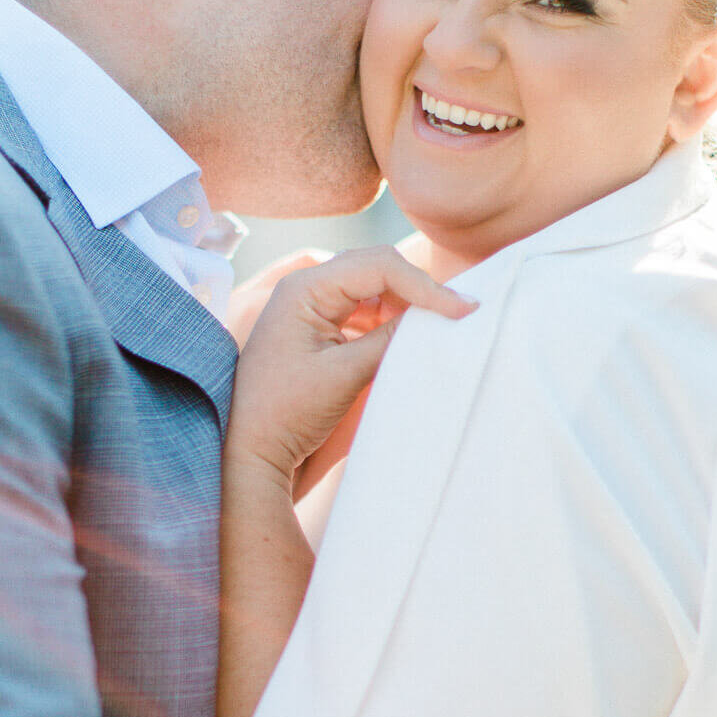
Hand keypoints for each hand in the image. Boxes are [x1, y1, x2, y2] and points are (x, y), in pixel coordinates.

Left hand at [226, 246, 476, 490]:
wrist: (251, 450)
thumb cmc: (285, 413)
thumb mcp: (345, 374)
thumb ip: (390, 339)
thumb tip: (437, 317)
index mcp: (305, 289)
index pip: (379, 266)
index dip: (426, 286)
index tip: (464, 310)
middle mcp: (307, 288)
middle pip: (378, 268)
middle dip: (418, 290)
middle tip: (458, 316)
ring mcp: (312, 307)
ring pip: (374, 287)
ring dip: (405, 305)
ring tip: (434, 330)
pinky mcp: (319, 328)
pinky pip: (363, 310)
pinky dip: (390, 321)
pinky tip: (406, 341)